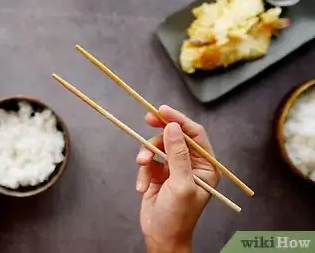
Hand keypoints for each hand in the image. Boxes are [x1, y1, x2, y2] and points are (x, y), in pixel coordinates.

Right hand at [136, 105, 219, 252]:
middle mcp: (191, 164)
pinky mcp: (158, 174)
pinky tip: (143, 187)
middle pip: (174, 136)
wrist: (161, 237)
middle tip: (146, 119)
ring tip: (142, 168)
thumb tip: (172, 127)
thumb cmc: (177, 216)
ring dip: (147, 156)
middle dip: (159, 132)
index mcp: (206, 166)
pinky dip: (143, 172)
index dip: (179, 119)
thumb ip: (177, 154)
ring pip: (158, 147)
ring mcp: (174, 168)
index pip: (195, 134)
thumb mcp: (180, 184)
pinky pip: (148, 161)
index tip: (162, 110)